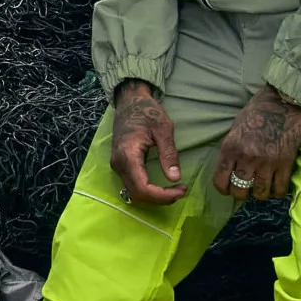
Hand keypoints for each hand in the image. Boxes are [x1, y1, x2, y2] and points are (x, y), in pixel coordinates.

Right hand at [110, 80, 186, 204]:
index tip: (182, 190)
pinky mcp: (121, 166)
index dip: (163, 196)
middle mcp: (119, 165)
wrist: (129, 101)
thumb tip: (175, 178)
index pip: (143, 188)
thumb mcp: (163, 128)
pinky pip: (133, 186)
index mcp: (128, 155)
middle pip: (138, 195)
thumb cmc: (147, 111)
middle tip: (182, 191)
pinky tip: (163, 186)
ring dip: (155, 197)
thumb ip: (169, 154)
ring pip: (134, 193)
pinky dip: (148, 191)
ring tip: (175, 190)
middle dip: (161, 198)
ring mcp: (117, 166)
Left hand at [214, 84, 300, 201]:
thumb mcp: (236, 127)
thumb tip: (230, 167)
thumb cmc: (258, 111)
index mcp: (231, 148)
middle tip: (246, 189)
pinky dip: (277, 191)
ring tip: (261, 189)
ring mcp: (267, 162)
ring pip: (260, 193)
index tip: (227, 189)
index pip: (220, 180)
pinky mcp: (285, 163)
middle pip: (239, 191)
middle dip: (241, 193)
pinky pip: (279, 189)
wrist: (284, 101)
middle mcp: (247, 158)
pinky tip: (275, 187)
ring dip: (260, 194)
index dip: (223, 189)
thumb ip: (232, 148)